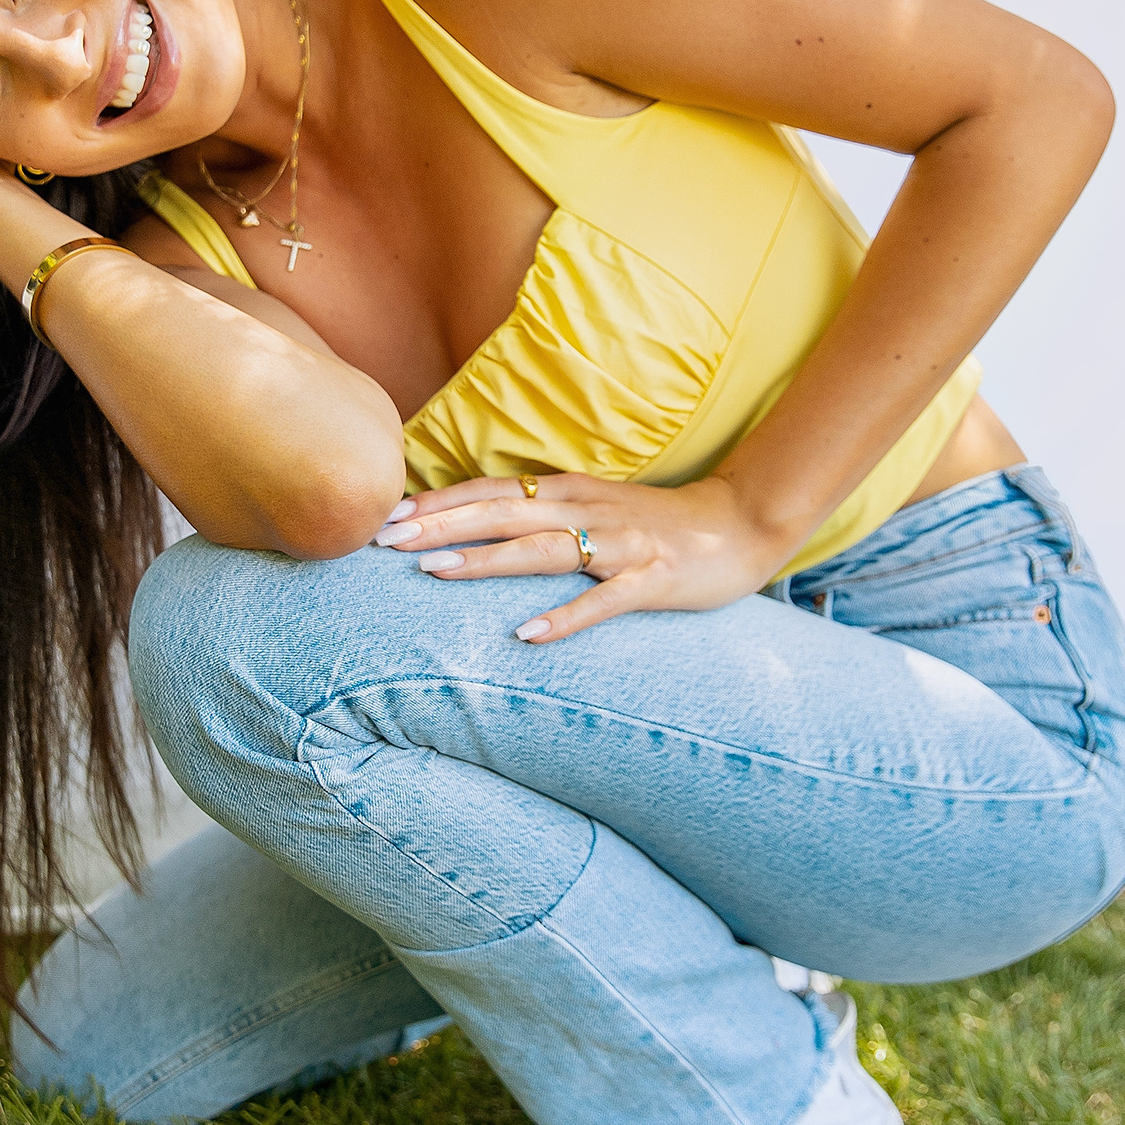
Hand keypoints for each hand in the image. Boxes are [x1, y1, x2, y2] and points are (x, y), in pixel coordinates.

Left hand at [373, 470, 789, 641]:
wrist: (741, 523)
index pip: (492, 490)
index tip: (386, 515)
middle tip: (383, 539)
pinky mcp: (651, 579)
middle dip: (440, 525)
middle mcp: (586, 510)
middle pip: (501, 512)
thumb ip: (542, 512)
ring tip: (433, 572)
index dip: (439, 501)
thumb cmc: (656, 523)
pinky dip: (564, 617)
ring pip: (541, 549)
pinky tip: (527, 634)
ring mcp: (619, 545)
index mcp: (569, 491)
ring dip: (484, 560)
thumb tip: (476, 524)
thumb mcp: (592, 507)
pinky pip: (602, 601)